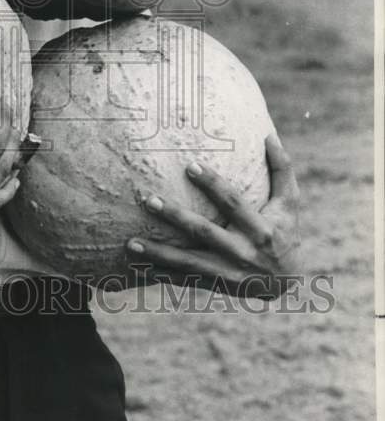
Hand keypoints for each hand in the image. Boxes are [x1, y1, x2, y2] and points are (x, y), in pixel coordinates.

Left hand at [125, 133, 300, 297]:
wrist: (285, 285)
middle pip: (205, 233)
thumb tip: (268, 135)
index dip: (213, 185)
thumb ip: (282, 170)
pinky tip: (136, 265)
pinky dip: (160, 274)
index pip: (233, 203)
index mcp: (261, 229)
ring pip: (189, 262)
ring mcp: (227, 272)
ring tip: (130, 243)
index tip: (190, 165)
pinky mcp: (215, 285)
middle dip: (177, 217)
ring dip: (159, 253)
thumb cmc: (284, 232)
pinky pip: (184, 280)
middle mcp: (243, 252)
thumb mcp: (290, 203)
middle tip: (149, 200)